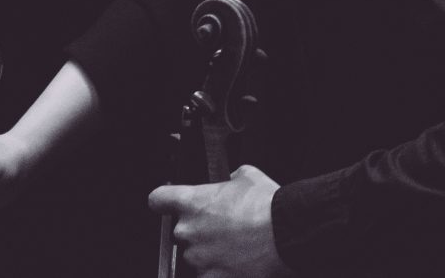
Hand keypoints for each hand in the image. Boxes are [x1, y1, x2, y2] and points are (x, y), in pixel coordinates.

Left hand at [147, 164, 288, 277]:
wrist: (286, 234)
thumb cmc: (267, 205)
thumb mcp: (248, 176)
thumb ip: (230, 178)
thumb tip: (231, 182)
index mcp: (192, 202)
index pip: (158, 199)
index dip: (165, 200)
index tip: (169, 204)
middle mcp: (187, 231)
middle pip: (181, 231)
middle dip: (200, 230)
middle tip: (225, 228)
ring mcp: (197, 258)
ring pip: (196, 255)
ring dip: (211, 252)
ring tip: (238, 246)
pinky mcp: (210, 277)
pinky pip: (208, 275)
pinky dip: (220, 271)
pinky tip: (239, 263)